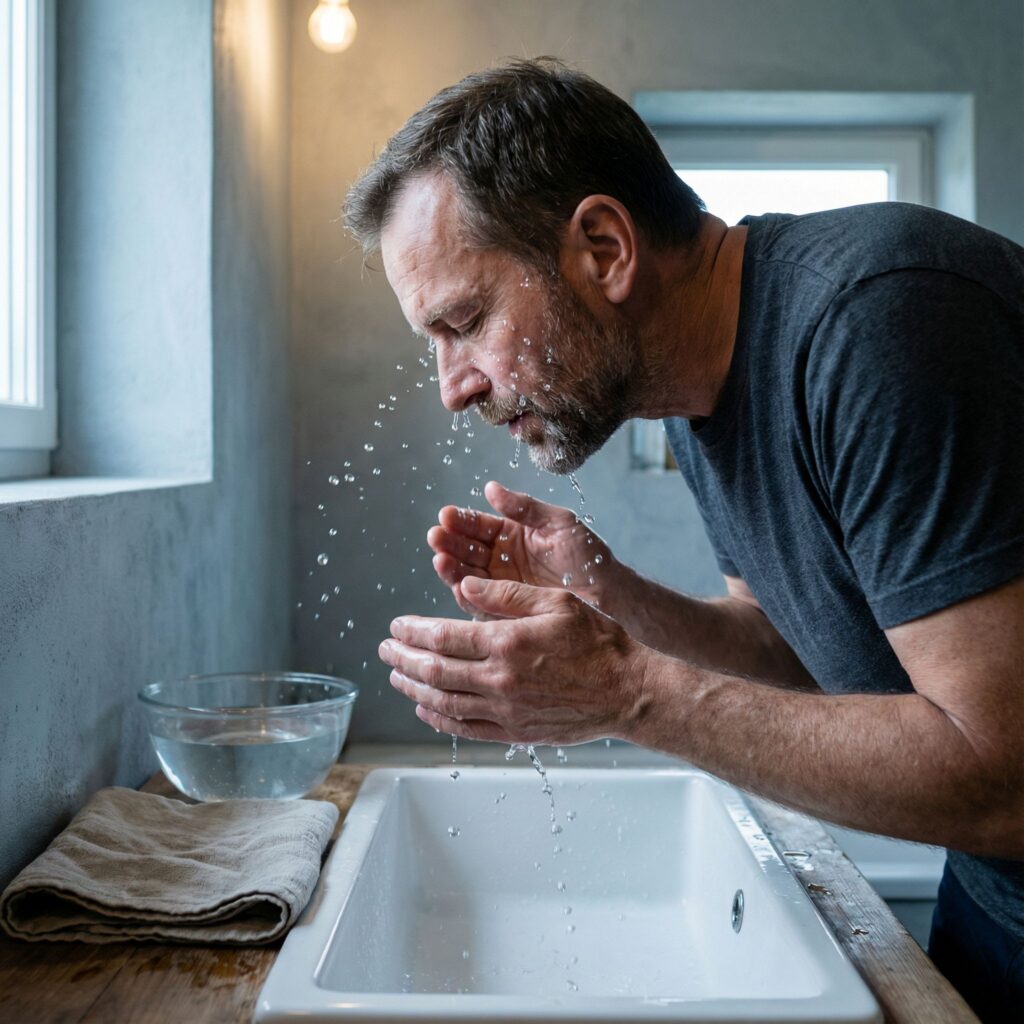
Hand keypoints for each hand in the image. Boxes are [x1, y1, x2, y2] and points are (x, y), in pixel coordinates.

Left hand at [378, 575, 647, 744]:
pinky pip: (465, 728)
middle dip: (402, 659)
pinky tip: (426, 709)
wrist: (628, 690)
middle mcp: (499, 680)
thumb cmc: (598, 641)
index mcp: (506, 642)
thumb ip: (504, 596)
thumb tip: (462, 588)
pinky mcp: (515, 732)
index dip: (412, 631)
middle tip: (385, 650)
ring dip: (413, 689)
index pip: (441, 637)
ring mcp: (505, 711)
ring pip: (443, 702)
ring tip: (396, 678)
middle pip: (434, 671)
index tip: (396, 626)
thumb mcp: (555, 602)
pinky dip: (439, 719)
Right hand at [428, 480, 613, 616]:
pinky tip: (458, 586)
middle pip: (467, 549)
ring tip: (441, 560)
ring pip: (467, 575)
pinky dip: (467, 595)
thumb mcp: (559, 523)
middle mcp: (501, 560)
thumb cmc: (589, 557)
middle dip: (450, 542)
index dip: (462, 520)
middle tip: (436, 537)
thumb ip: (525, 508)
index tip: (446, 515)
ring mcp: (501, 586)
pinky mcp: (505, 610)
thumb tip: (491, 488)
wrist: (609, 596)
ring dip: (451, 567)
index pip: (479, 525)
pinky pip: (480, 602)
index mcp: (512, 534)